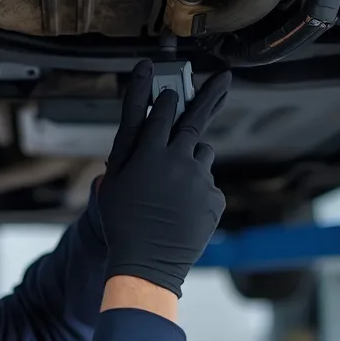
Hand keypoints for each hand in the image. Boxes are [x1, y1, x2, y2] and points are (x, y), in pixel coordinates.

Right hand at [97, 59, 230, 297]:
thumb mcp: (114, 180)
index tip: (170, 90)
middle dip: (209, 94)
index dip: (166, 98)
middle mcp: (177, 160)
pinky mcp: (215, 199)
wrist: (147, 263)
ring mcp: (199, 179)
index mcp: (148, 152)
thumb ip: (129, 145)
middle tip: (225, 77)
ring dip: (193, 158)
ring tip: (173, 188)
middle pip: (195, 119)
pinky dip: (199, 190)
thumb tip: (146, 118)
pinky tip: (183, 209)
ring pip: (203, 153)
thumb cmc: (122, 222)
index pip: (162, 111)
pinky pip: (209, 183)